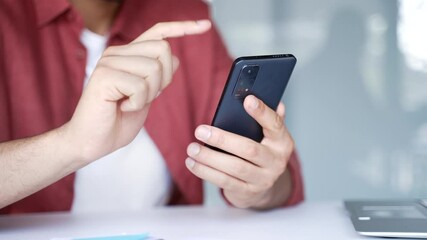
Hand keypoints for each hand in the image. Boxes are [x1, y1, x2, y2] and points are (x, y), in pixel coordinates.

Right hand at [66, 20, 211, 162]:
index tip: (204, 26)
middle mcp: (117, 53)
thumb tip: (174, 58)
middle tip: (144, 97)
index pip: (158, 32)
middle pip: (163, 49)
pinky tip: (122, 107)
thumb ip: (159, 77)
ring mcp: (109, 62)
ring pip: (154, 68)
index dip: (182, 27)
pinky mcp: (104, 76)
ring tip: (129, 103)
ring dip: (149, 94)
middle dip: (164, 79)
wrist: (91, 143)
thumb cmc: (116, 121)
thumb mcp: (147, 97)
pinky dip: (138, 103)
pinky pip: (141, 86)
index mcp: (127, 55)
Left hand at [186, 95, 294, 208]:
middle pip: (249, 149)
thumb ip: (268, 118)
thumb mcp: (268, 136)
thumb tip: (268, 99)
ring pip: (234, 167)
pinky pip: (225, 182)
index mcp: (282, 142)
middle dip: (222, 140)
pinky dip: (206, 172)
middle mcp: (276, 162)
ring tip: (192, 148)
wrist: (262, 188)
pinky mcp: (247, 192)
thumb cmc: (260, 152)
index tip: (248, 100)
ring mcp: (263, 179)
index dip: (263, 112)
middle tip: (200, 131)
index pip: (275, 124)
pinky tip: (192, 163)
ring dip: (209, 158)